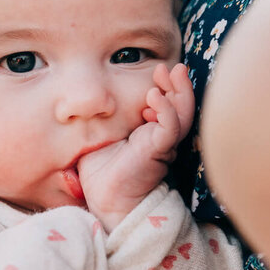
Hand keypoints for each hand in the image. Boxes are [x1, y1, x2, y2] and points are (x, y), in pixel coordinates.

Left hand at [78, 63, 193, 230]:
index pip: (166, 106)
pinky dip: (166, 110)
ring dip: (178, 91)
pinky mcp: (158, 151)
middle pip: (179, 106)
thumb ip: (103, 121)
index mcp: (150, 134)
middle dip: (177, 84)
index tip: (157, 72)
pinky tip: (155, 96)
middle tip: (171, 67)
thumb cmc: (101, 175)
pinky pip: (169, 128)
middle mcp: (160, 137)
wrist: (106, 202)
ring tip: (172, 71)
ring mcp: (161, 144)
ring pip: (181, 114)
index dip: (165, 88)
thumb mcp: (100, 138)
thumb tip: (87, 102)